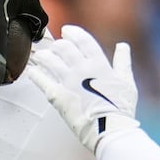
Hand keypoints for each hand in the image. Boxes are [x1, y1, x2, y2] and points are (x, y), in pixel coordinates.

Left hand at [26, 24, 139, 153]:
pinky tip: (31, 71)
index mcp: (99, 64)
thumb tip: (123, 46)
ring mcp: (68, 82)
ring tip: (40, 55)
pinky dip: (36, 74)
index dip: (73, 33)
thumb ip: (123, 62)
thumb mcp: (127, 82)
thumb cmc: (121, 109)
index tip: (66, 30)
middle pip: (64, 48)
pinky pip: (43, 81)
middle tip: (55, 45)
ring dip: (44, 56)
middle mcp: (82, 69)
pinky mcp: (58, 96)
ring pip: (50, 61)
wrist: (109, 129)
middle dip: (58, 44)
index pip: (83, 40)